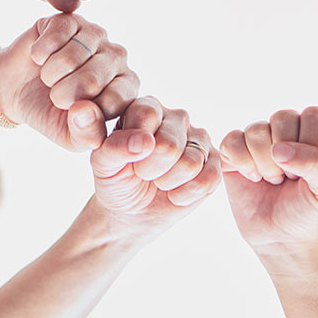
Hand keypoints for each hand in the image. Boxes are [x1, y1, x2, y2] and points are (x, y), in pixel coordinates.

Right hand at [0, 15, 138, 149]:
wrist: (17, 89)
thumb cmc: (51, 114)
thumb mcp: (69, 136)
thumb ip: (86, 135)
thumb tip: (86, 111)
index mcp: (126, 87)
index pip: (115, 101)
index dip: (85, 112)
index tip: (72, 113)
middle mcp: (117, 57)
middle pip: (92, 80)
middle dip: (63, 95)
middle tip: (57, 95)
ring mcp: (95, 35)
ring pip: (72, 57)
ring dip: (50, 74)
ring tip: (49, 78)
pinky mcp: (70, 19)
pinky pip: (55, 36)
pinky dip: (40, 53)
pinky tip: (40, 58)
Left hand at [91, 97, 220, 240]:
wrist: (131, 211)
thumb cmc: (116, 180)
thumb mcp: (103, 165)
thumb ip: (114, 147)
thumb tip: (145, 142)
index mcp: (148, 107)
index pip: (147, 115)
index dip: (135, 146)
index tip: (126, 159)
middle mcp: (176, 117)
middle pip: (170, 145)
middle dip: (150, 170)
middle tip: (143, 174)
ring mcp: (199, 138)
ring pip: (190, 164)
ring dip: (168, 183)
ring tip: (158, 182)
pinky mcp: (214, 162)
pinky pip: (209, 179)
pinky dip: (186, 195)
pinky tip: (175, 193)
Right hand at [219, 107, 317, 251]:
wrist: (282, 237)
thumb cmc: (311, 211)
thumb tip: (279, 149)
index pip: (314, 115)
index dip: (311, 146)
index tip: (313, 174)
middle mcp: (291, 126)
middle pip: (282, 118)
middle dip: (286, 158)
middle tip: (290, 179)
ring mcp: (261, 136)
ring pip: (256, 130)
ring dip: (264, 164)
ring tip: (273, 180)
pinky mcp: (235, 149)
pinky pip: (232, 140)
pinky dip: (242, 163)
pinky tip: (252, 178)